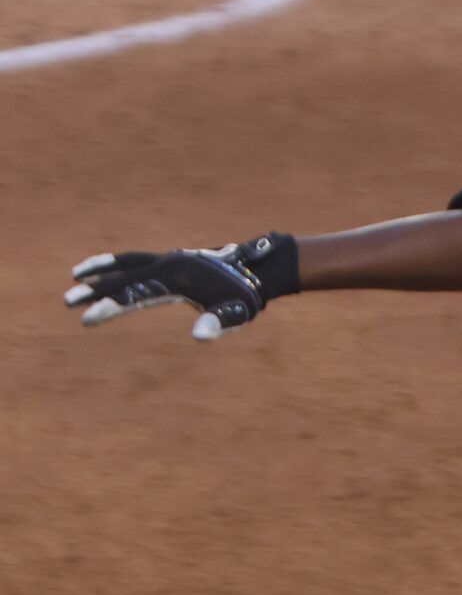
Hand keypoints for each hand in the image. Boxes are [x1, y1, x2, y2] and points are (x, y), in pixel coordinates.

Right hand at [63, 232, 297, 340]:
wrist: (261, 270)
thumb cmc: (247, 296)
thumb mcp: (235, 314)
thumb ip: (216, 323)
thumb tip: (199, 335)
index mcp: (177, 279)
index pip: (136, 294)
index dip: (111, 306)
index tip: (89, 316)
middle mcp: (168, 264)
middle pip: (123, 277)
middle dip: (95, 290)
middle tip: (67, 300)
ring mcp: (169, 259)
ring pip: (127, 262)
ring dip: (101, 269)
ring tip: (75, 276)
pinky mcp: (172, 259)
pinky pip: (138, 259)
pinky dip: (118, 263)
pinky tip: (106, 270)